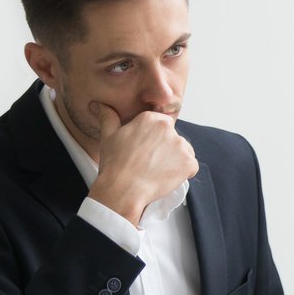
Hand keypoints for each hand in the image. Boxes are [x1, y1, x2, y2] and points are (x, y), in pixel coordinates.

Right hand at [88, 103, 198, 224]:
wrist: (123, 189)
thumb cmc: (114, 164)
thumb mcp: (108, 136)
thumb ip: (109, 117)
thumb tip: (101, 105)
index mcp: (151, 118)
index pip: (162, 125)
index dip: (155, 140)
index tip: (146, 151)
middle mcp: (168, 128)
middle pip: (174, 138)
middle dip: (166, 149)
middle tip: (150, 162)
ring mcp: (180, 145)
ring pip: (184, 151)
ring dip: (176, 160)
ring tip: (158, 170)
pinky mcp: (189, 162)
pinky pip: (192, 167)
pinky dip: (184, 173)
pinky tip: (167, 177)